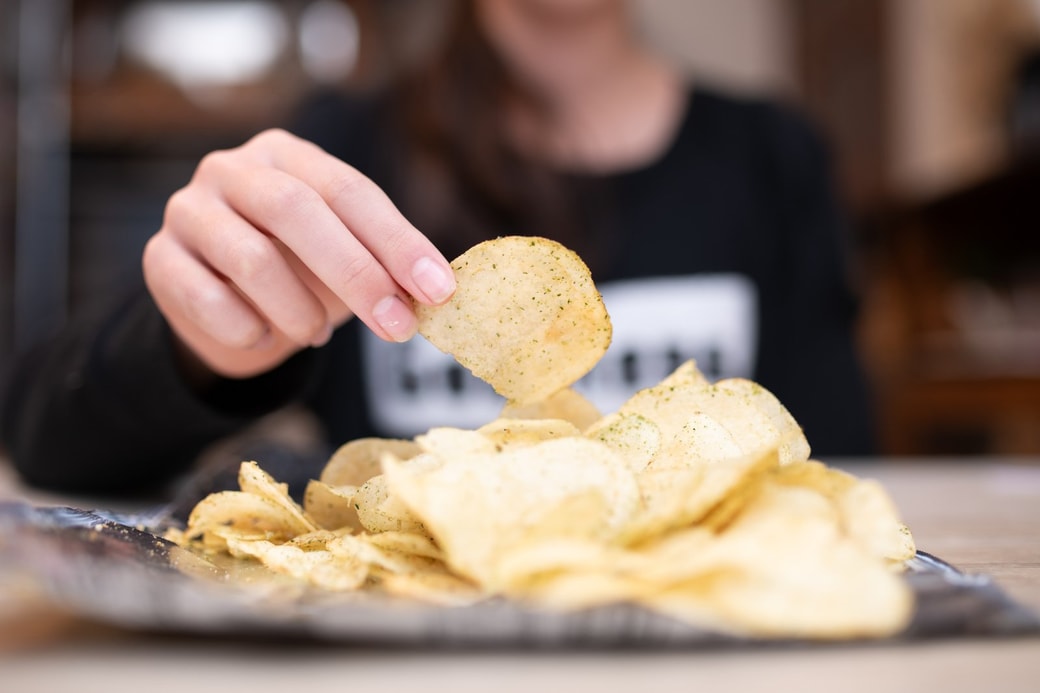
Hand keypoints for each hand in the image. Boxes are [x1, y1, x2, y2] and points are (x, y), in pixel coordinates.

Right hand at [142, 128, 455, 378]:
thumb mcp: (345, 258)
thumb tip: (436, 291)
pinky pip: (208, 299)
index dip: (397, 242)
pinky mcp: (159, 258)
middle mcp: (232, 169)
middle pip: (297, 212)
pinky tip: (266, 336)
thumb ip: (383, 265)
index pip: (350, 190)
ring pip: (252, 260)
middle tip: (397, 326)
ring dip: (300, 310)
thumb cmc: (298, 272)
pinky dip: (250, 329)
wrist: (221, 306)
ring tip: (317, 333)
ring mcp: (188, 209)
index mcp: (289, 155)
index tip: (438, 290)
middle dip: (356, 274)